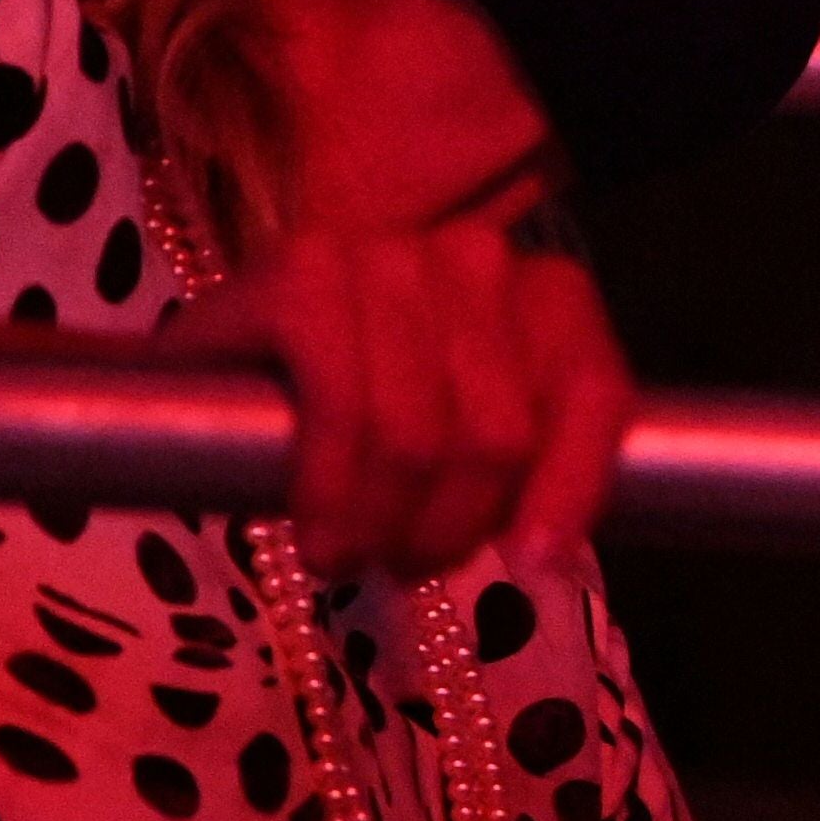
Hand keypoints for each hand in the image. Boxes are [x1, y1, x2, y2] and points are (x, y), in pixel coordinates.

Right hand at [160, 220, 633, 585]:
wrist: (227, 371)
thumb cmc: (371, 416)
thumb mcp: (471, 449)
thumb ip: (530, 474)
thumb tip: (545, 555)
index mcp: (546, 292)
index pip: (593, 390)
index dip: (570, 490)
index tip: (533, 565)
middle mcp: (478, 256)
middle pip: (499, 436)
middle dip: (447, 529)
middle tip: (400, 561)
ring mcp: (390, 255)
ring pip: (419, 436)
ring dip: (377, 526)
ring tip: (346, 555)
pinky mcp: (302, 273)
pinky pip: (340, 410)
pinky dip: (327, 490)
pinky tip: (314, 526)